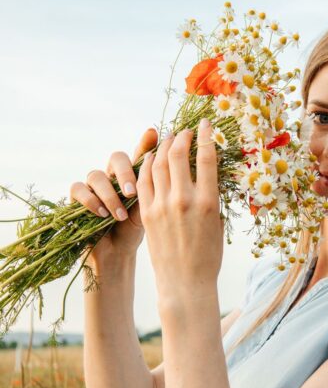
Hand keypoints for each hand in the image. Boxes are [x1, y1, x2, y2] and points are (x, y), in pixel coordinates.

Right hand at [70, 128, 157, 270]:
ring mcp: (95, 185)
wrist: (119, 253)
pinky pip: (78, 188)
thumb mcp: (156, 209)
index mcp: (136, 175)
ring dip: (109, 194)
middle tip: (133, 193)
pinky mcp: (77, 198)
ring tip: (120, 215)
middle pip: (116, 157)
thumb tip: (189, 176)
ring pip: (96, 174)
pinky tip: (103, 215)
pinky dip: (90, 201)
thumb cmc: (140, 230)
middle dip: (124, 173)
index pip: (141, 154)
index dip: (146, 142)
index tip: (155, 134)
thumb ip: (165, 190)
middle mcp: (114, 175)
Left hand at [136, 119, 223, 305]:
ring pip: (157, 164)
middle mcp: (183, 200)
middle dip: (181, 136)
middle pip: (177, 155)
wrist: (185, 282)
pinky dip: (147, 165)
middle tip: (185, 130)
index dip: (205, 135)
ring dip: (163, 147)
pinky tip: (152, 158)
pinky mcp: (147, 213)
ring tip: (169, 139)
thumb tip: (206, 171)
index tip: (205, 124)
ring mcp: (161, 206)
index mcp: (207, 202)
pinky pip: (144, 181)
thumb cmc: (208, 255)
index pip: (205, 158)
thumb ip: (211, 195)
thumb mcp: (218, 222)